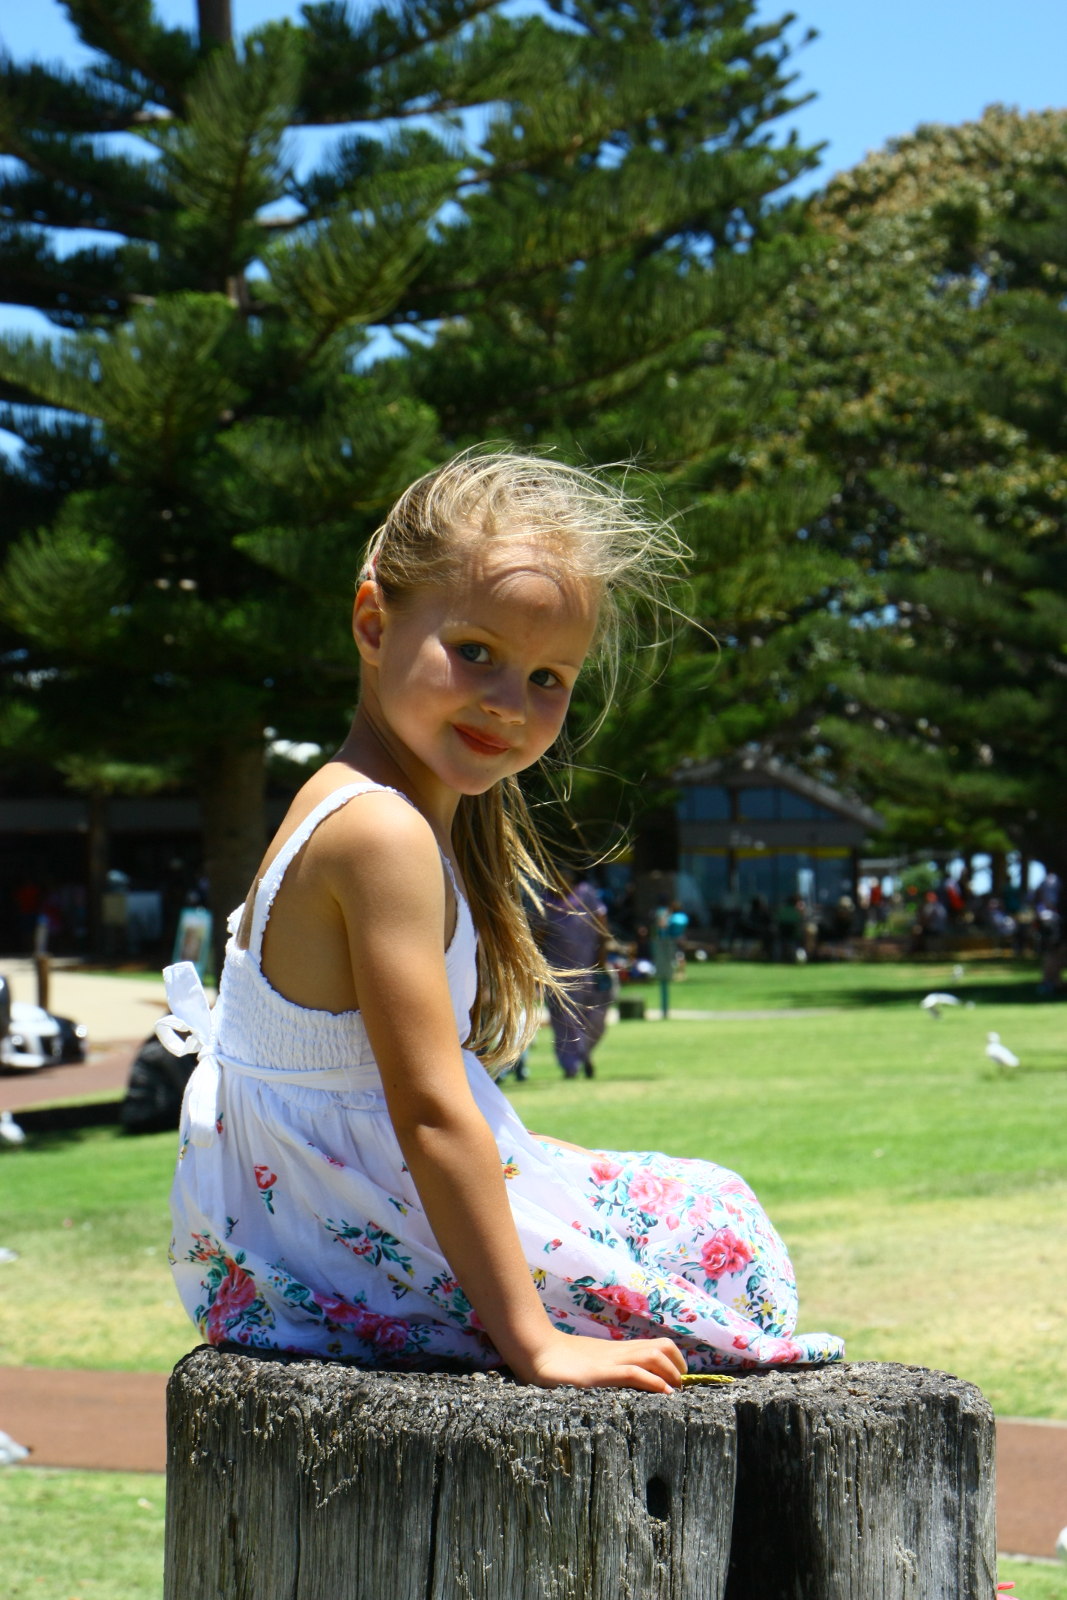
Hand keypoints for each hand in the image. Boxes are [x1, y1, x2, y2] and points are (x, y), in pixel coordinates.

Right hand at [518, 1328, 686, 1393]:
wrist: (536, 1351)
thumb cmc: (561, 1361)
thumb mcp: (593, 1364)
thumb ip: (610, 1370)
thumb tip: (630, 1383)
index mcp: (620, 1351)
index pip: (659, 1346)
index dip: (675, 1361)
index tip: (677, 1382)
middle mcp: (620, 1353)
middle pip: (663, 1348)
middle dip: (679, 1367)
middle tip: (678, 1389)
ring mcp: (611, 1362)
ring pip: (654, 1356)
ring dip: (671, 1374)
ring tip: (673, 1393)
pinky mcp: (600, 1374)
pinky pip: (634, 1373)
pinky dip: (654, 1382)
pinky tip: (662, 1394)